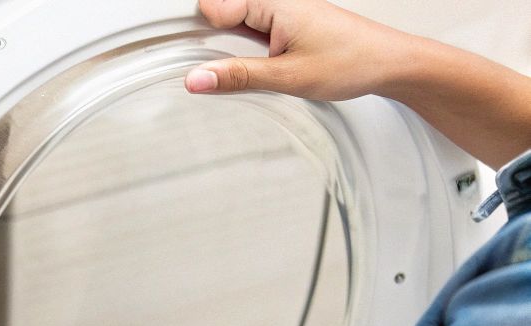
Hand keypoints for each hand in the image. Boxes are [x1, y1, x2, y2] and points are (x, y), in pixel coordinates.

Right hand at [185, 0, 530, 166]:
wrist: (391, 63)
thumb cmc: (353, 61)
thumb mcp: (289, 77)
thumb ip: (237, 78)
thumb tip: (195, 80)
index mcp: (275, 4)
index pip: (213, 8)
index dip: (192, 33)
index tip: (171, 56)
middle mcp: (277, 2)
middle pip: (219, 15)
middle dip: (207, 43)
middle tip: (200, 73)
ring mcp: (282, 13)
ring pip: (234, 27)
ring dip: (227, 50)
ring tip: (231, 74)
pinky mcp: (287, 26)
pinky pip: (250, 33)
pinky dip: (242, 52)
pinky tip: (248, 70)